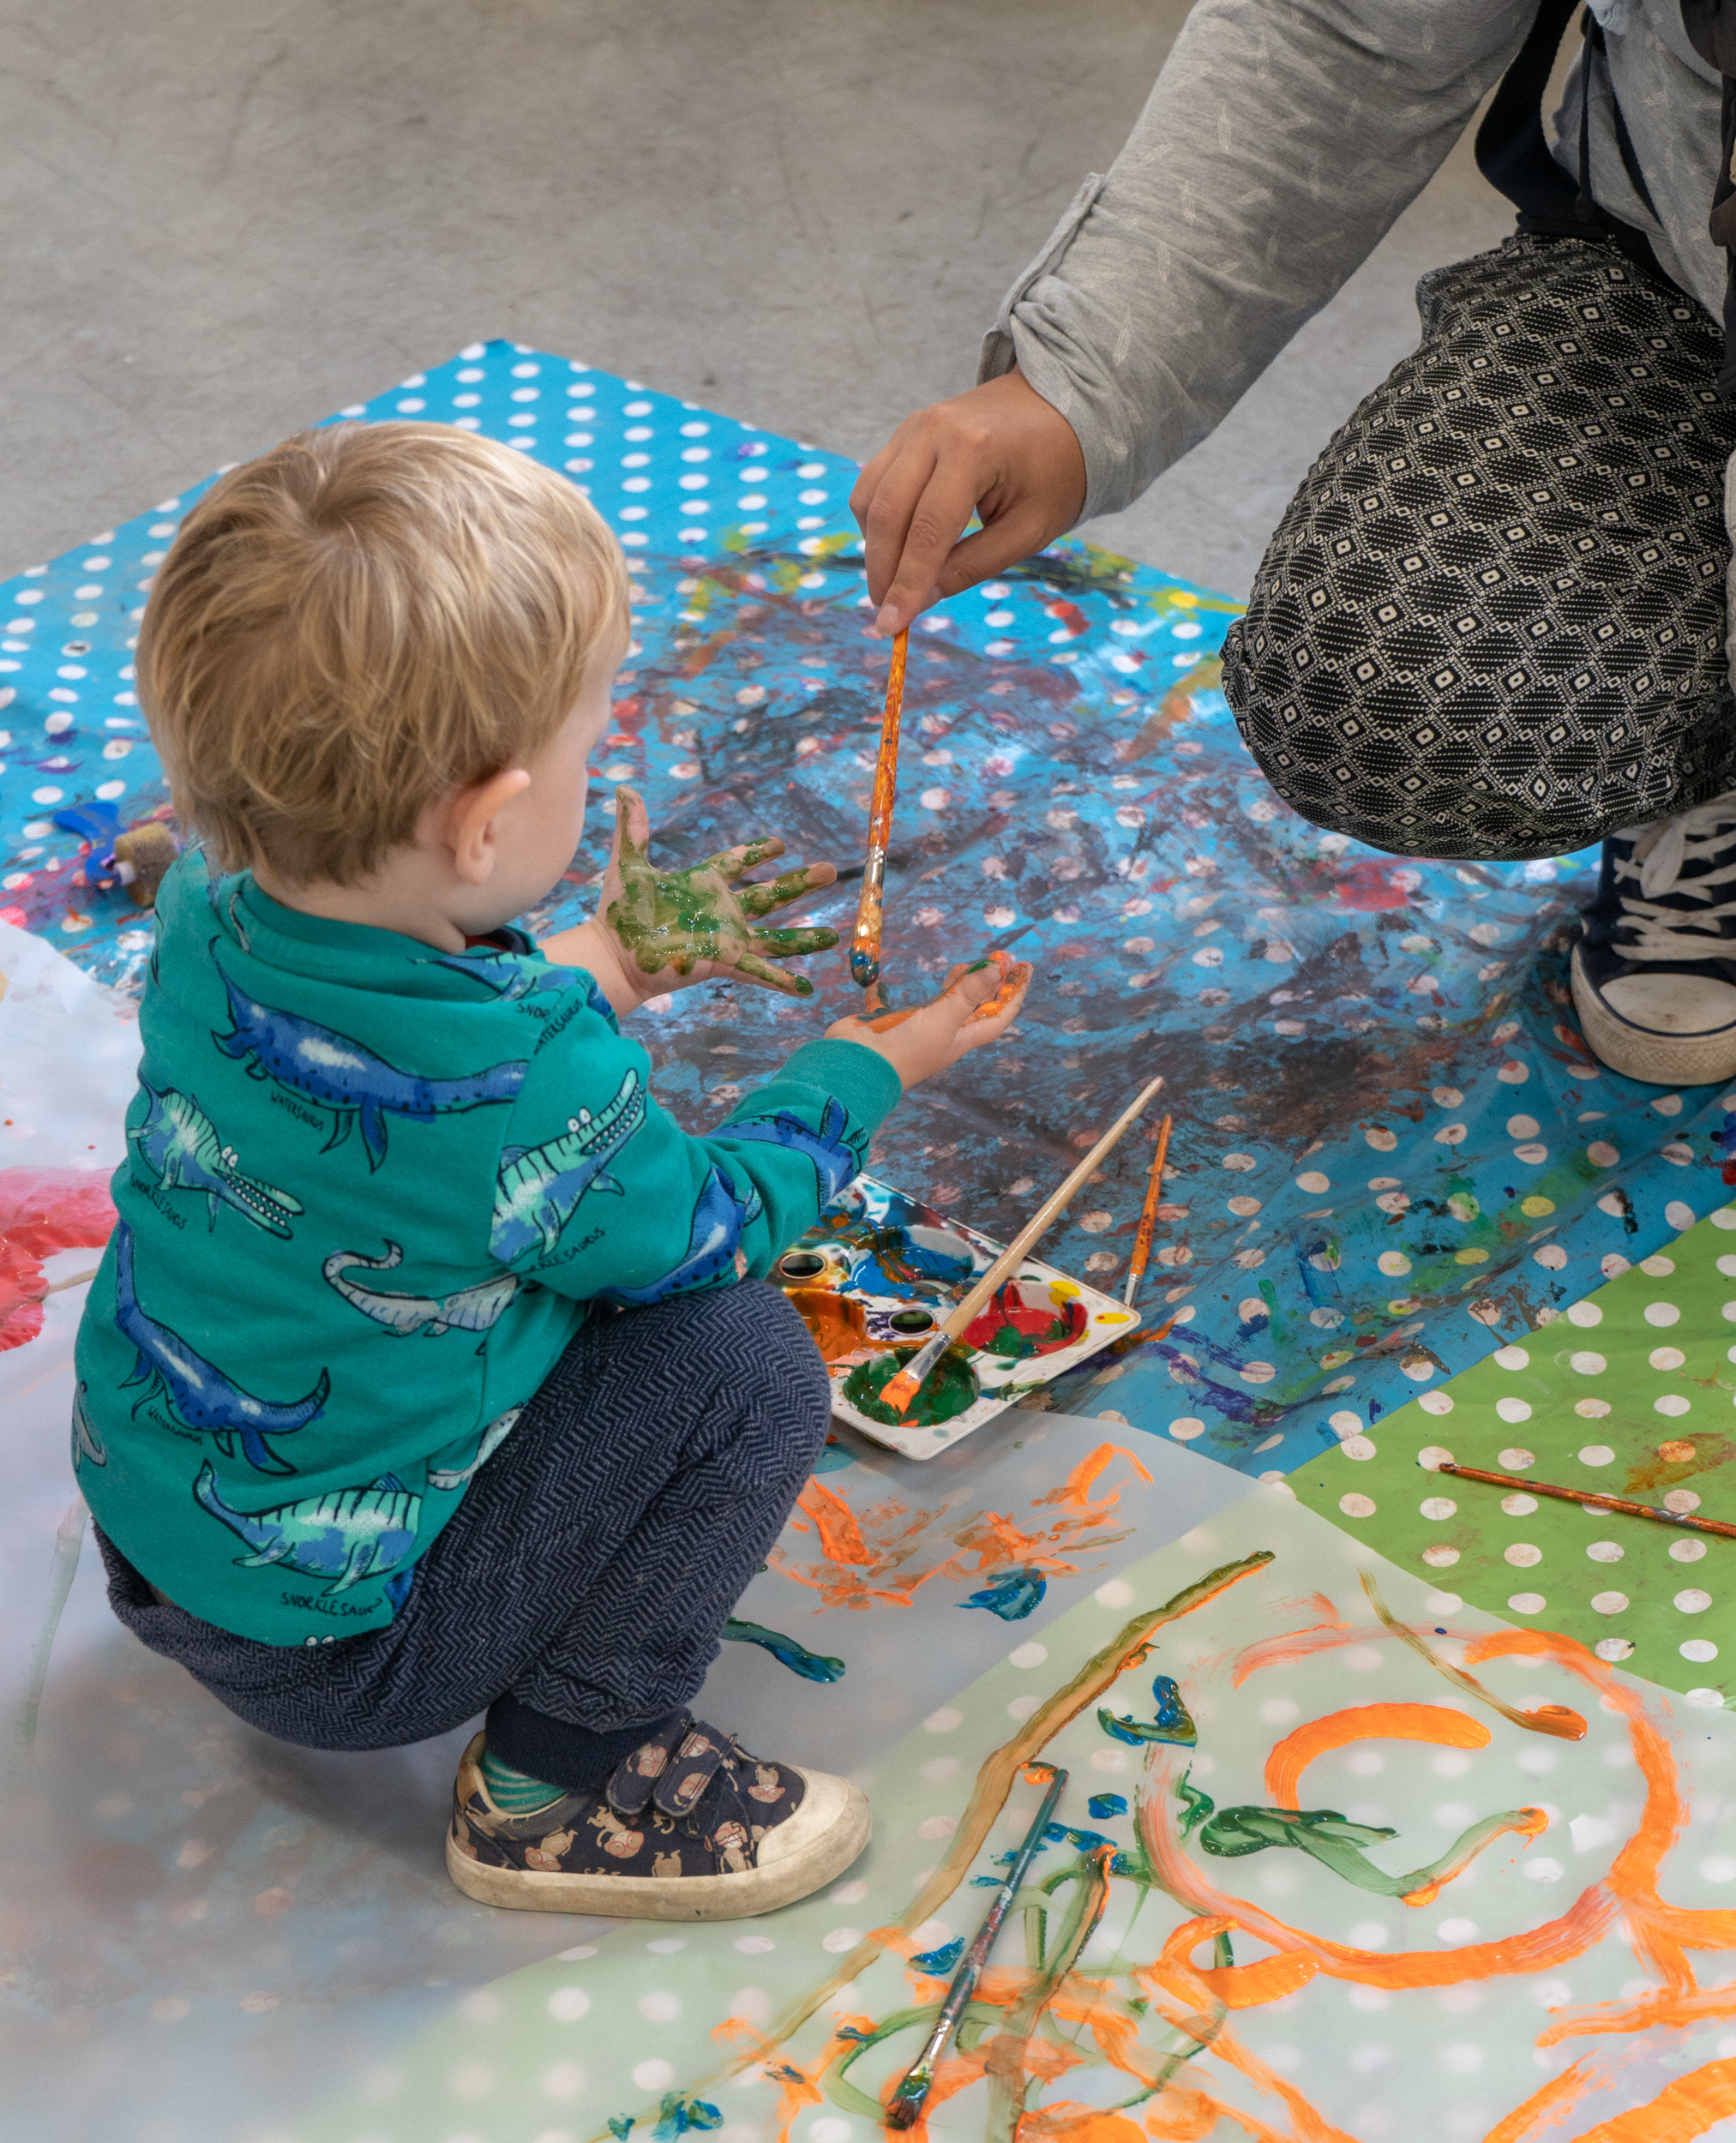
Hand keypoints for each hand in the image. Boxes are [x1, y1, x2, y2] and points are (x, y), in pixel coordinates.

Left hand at [542, 787, 838, 1010]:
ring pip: (774, 937)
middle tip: (830, 870)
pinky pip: (758, 971)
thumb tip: (624, 789)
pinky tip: (806, 988)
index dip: (757, 853)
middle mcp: (721, 910)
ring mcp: (726, 937)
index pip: (737, 864)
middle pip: (770, 895)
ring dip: (803, 938)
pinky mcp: (724, 960)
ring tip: (833, 936)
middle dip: (800, 883)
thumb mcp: (629, 865)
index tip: (780, 845)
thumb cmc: (620, 915)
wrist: (614, 956)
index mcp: (704, 884)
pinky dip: (781, 980)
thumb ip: (631, 829)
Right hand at [826, 951, 1031, 1088]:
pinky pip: (912, 1004)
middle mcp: (943, 1036)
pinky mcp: (895, 1022)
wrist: (854, 1067)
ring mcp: (918, 1029)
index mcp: (959, 1040)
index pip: (997, 1017)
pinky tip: (920, 977)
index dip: (1014, 994)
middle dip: (989, 985)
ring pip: (947, 1005)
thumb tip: (998, 970)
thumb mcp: (941, 1020)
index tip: (1024, 968)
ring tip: (963, 965)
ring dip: (959, 985)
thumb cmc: (903, 1050)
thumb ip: (967, 994)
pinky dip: (918, 991)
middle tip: (997, 958)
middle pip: (974, 1008)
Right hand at [851, 369, 1086, 636]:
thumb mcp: (1029, 529)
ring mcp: (915, 426)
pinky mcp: (907, 432)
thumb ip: (973, 565)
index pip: (926, 530)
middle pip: (886, 513)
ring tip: (894, 584)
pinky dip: (878, 522)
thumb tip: (920, 599)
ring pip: (868, 497)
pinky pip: (875, 482)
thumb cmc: (1058, 469)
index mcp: (973, 450)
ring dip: (874, 548)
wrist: (1063, 406)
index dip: (906, 584)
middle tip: (887, 614)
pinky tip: (899, 549)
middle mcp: (933, 430)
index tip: (890, 626)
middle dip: (882, 572)